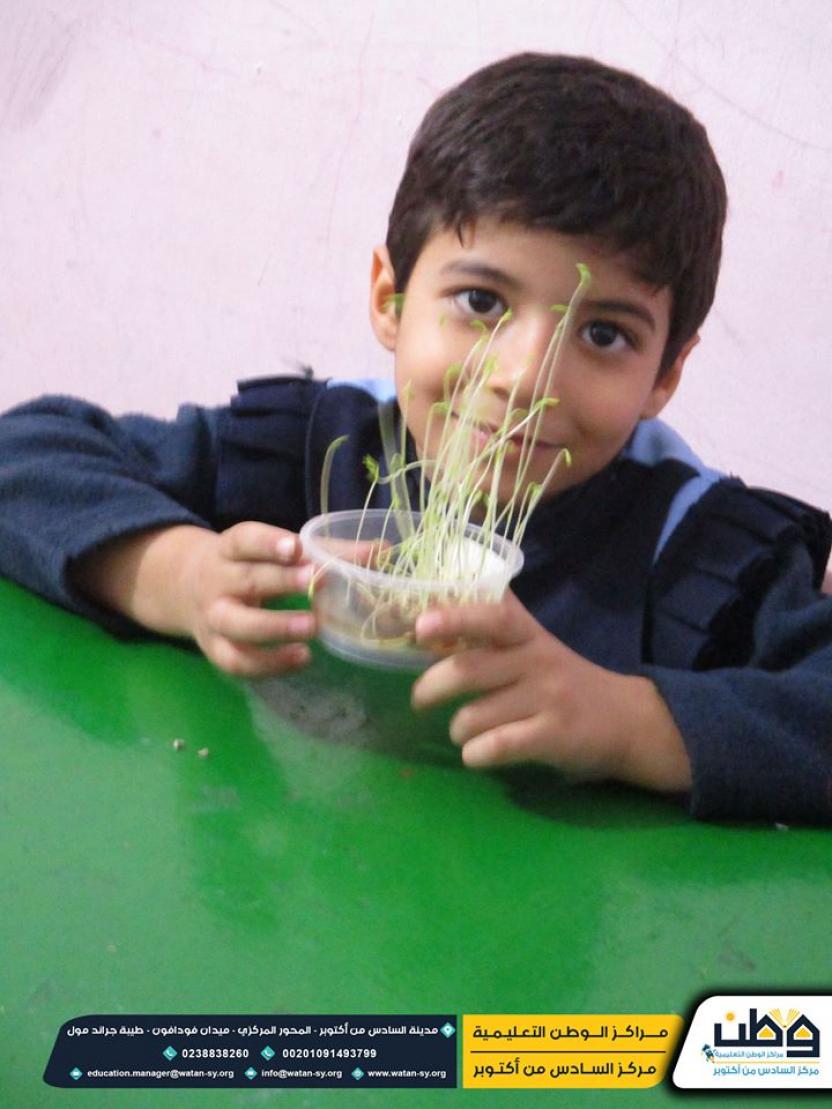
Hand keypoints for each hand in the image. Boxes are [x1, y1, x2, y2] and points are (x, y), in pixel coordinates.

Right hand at [181, 522, 316, 676]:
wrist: (186, 590)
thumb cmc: (250, 566)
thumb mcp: (276, 553)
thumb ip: (327, 551)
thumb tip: (381, 550)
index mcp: (230, 549)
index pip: (244, 540)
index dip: (268, 543)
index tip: (295, 548)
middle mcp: (217, 582)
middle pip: (245, 580)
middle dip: (280, 582)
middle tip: (313, 581)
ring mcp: (213, 618)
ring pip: (237, 624)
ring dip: (275, 627)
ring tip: (313, 627)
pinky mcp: (216, 650)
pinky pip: (237, 661)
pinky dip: (269, 664)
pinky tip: (301, 657)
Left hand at [411, 590, 690, 790]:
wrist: (628, 721)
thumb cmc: (564, 681)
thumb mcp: (535, 645)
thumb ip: (493, 633)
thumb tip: (430, 619)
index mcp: (528, 634)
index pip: (491, 616)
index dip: (453, 618)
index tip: (420, 627)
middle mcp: (537, 660)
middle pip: (469, 669)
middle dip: (431, 687)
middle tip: (419, 700)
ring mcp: (548, 699)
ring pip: (476, 715)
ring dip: (457, 729)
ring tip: (460, 732)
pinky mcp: (555, 735)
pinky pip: (500, 745)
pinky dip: (476, 754)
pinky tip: (476, 755)